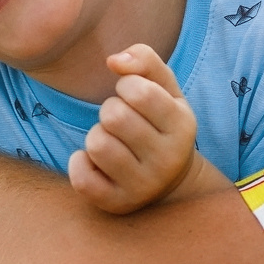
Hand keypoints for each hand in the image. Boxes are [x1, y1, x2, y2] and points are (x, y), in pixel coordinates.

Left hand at [67, 44, 201, 214]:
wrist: (169, 184)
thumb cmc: (160, 124)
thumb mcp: (165, 89)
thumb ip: (144, 60)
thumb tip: (113, 60)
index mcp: (183, 126)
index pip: (139, 91)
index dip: (126, 85)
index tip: (132, 96)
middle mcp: (167, 160)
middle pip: (114, 116)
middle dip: (109, 110)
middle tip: (120, 120)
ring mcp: (143, 186)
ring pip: (97, 144)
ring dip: (96, 135)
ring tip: (112, 141)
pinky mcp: (118, 204)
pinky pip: (82, 179)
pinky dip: (80, 163)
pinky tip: (94, 162)